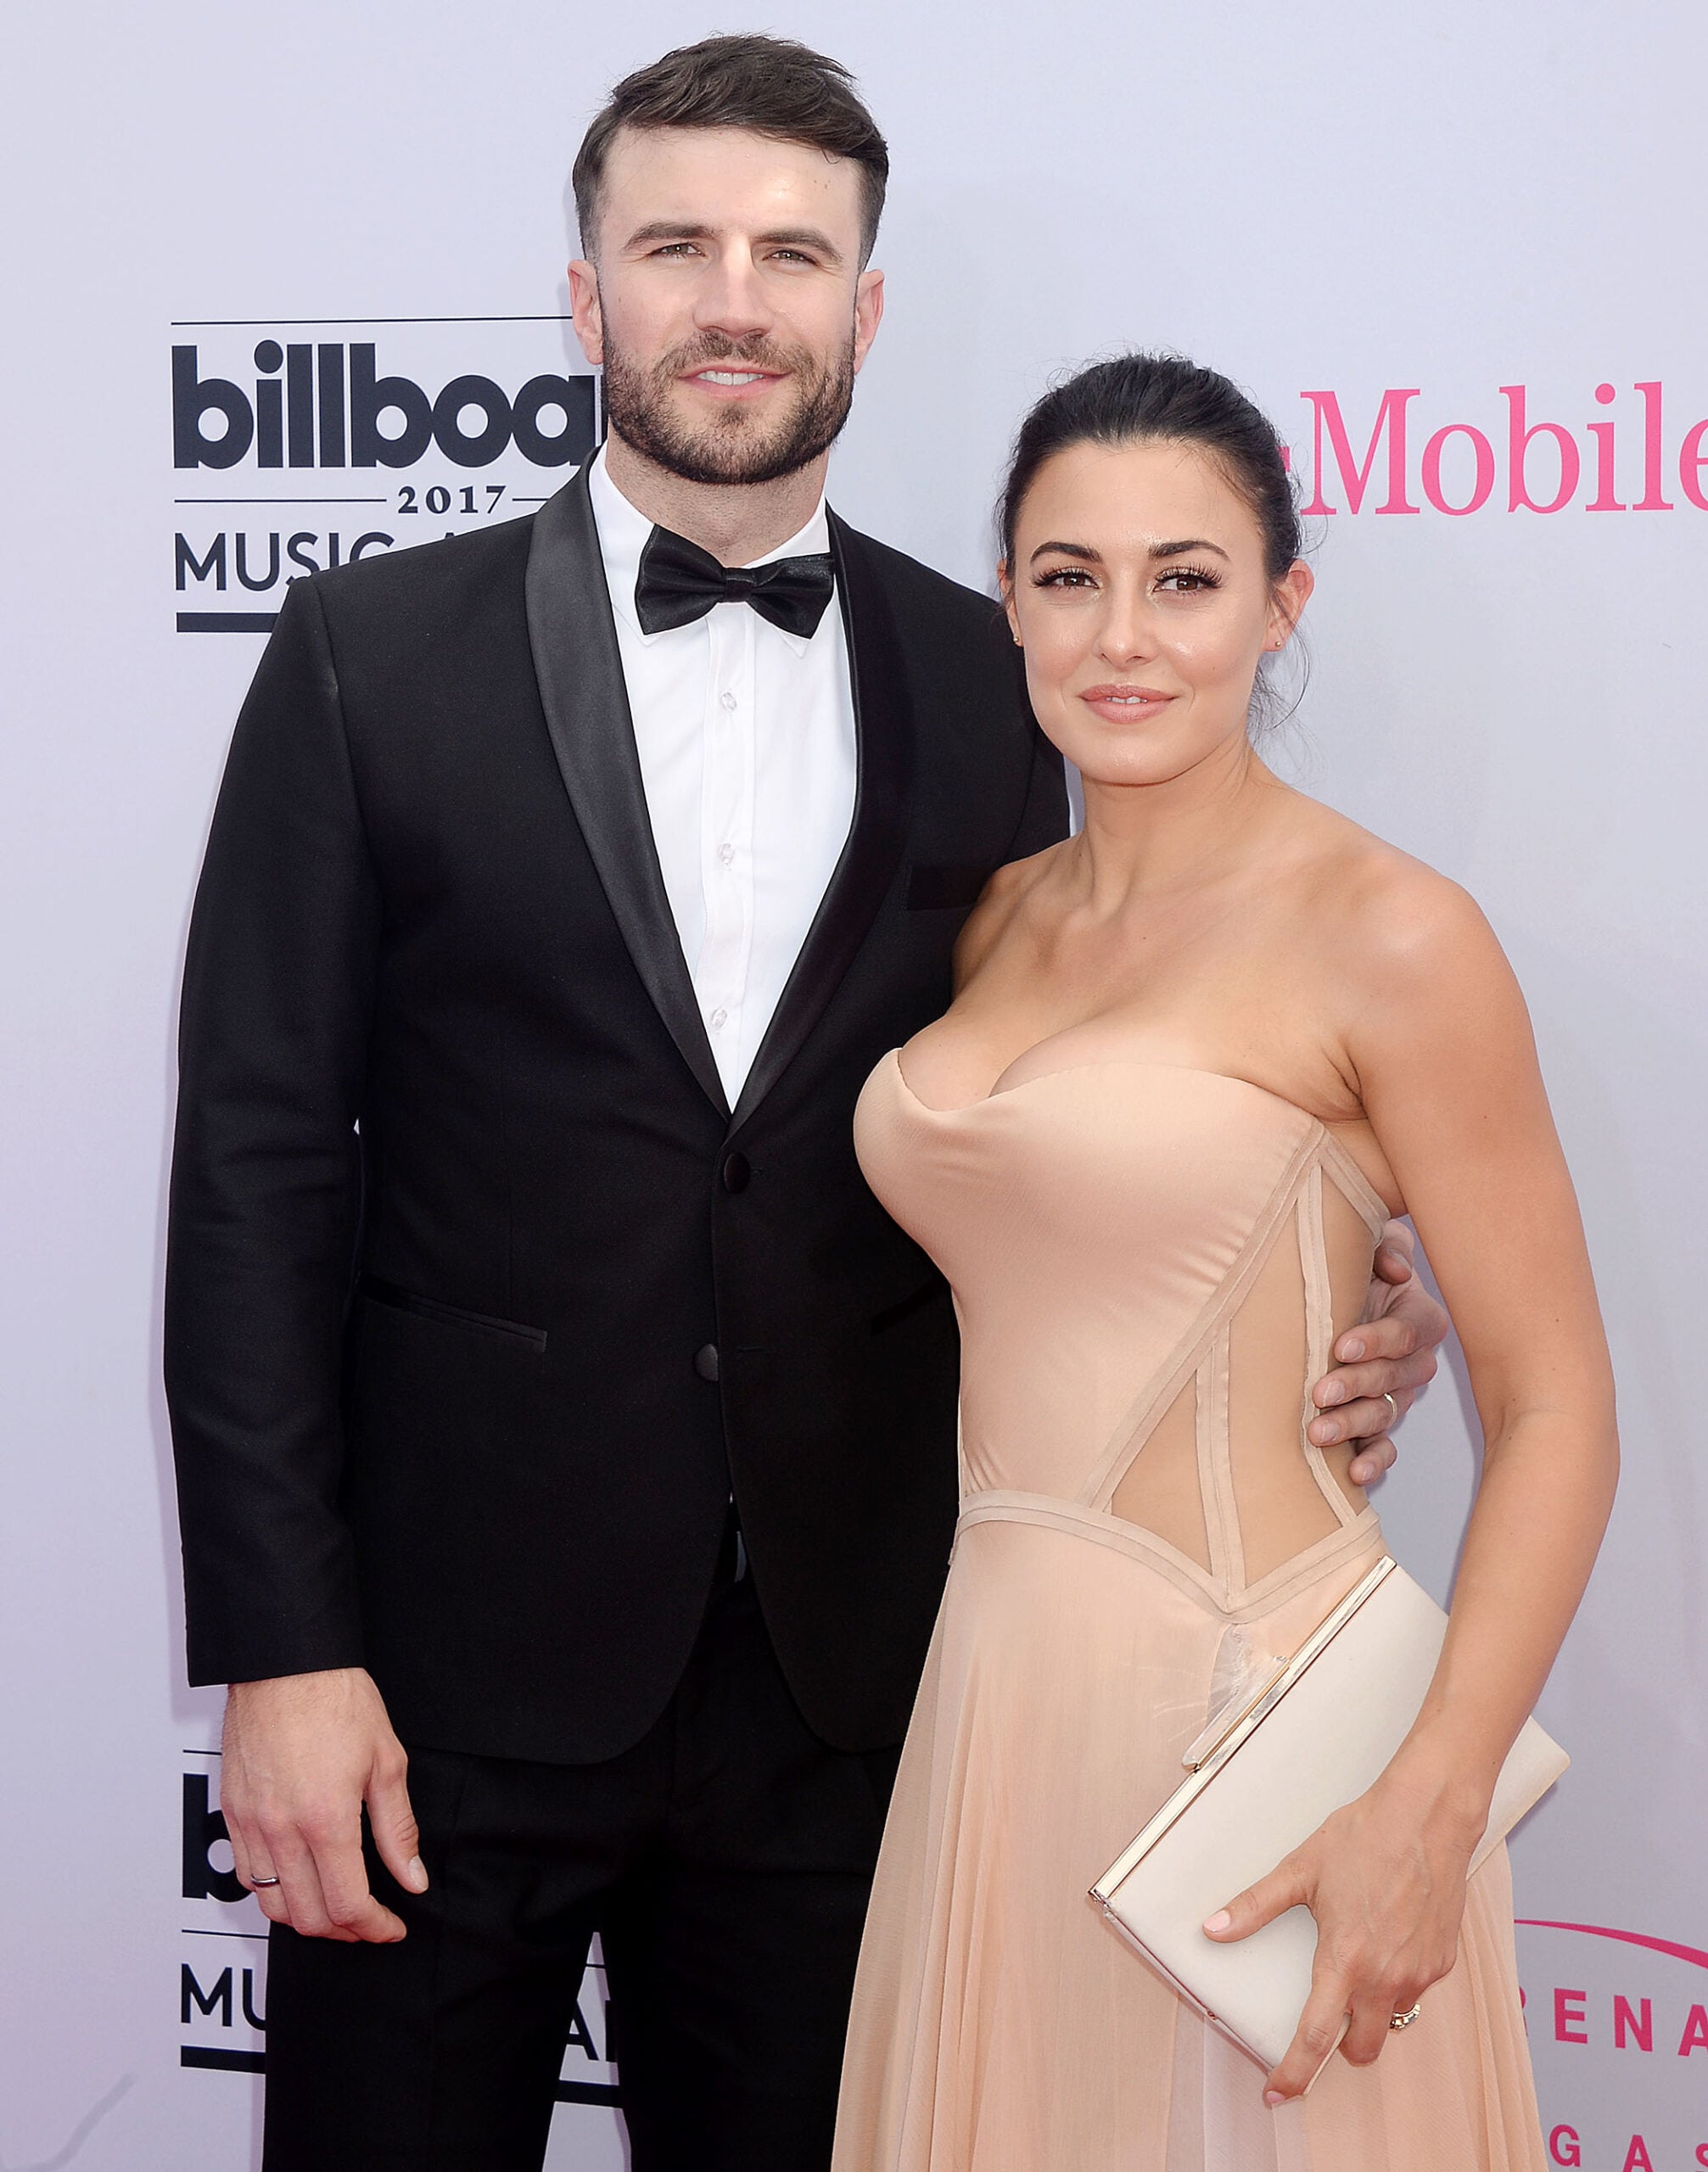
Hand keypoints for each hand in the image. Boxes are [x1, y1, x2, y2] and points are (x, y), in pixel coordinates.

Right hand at [220, 1667, 425, 1942]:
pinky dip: (274, 1893)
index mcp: (326, 1820)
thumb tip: (412, 1879)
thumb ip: (397, 1829)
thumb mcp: (386, 1762)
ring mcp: (250, 1824)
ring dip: (307, 1918)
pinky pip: (246, 1875)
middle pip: (307, 1918)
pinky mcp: (231, 1812)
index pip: (348, 1905)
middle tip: (370, 1921)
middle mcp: (281, 1830)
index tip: (392, 1926)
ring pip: (271, 1906)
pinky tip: (300, 1879)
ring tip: (336, 1907)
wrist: (285, 1663)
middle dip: (344, 1931)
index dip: (375, 1927)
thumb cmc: (339, 1701)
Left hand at [1203, 1758, 1481, 2100]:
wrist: (1427, 1816)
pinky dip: (1396, 1981)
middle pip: (1361, 2048)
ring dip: (1369, 2011)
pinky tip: (1385, 1941)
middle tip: (1322, 2019)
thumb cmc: (1364, 1837)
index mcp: (1345, 1961)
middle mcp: (1386, 1978)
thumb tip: (1213, 1928)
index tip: (1277, 2093)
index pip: (1315, 2038)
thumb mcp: (1300, 1869)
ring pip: (1391, 2020)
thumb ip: (1255, 1907)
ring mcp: (1419, 1973)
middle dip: (1339, 2047)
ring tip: (1355, 1967)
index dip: (1294, 2073)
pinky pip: (1414, 1990)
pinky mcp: (1442, 1961)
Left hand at [1309, 1220, 1446, 1485]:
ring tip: (1318, 1433)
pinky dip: (1373, 1461)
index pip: (1406, 1332)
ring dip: (1352, 1425)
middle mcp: (1415, 1360)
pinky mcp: (1380, 1421)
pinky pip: (1384, 1446)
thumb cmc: (1353, 1268)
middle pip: (1392, 1376)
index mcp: (1419, 1317)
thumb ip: (1383, 1247)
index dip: (1376, 1339)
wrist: (1334, 1298)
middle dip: (1356, 1385)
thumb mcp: (1366, 1244)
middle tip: (1320, 1392)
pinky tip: (1353, 1474)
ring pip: (1384, 1413)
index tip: (1340, 1347)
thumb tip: (1396, 1270)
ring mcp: (1399, 1394)